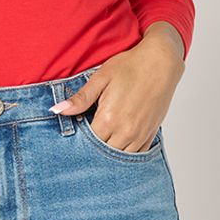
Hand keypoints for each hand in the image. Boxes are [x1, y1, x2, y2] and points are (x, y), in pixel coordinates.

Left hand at [54, 23, 183, 149]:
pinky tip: (119, 146)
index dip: (80, 141)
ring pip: (120, 157)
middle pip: (103, 154)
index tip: (77, 135)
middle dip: (94, 150)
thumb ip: (80, 99)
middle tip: (88, 141)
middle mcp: (125, 131)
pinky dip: (126, 153)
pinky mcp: (151, 133)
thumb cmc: (131, 66)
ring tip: (103, 143)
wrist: (162, 61)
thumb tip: (57, 110)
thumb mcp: (101, 78)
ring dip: (110, 154)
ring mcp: (140, 134)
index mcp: (109, 118)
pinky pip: (137, 154)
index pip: (88, 142)